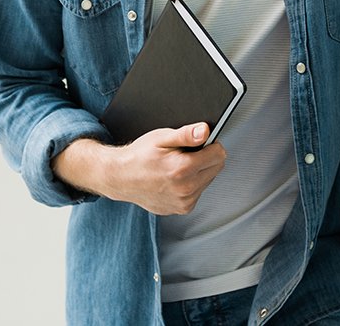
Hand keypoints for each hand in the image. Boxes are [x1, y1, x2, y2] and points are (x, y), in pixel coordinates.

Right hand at [53, 122, 226, 215]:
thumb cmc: (140, 156)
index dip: (211, 145)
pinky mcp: (181, 209)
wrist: (120, 178)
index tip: (199, 143)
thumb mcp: (161, 138)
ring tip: (177, 167)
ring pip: (208, 180)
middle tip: (184, 155)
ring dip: (199, 172)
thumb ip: (186, 134)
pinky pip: (198, 192)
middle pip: (216, 168)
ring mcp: (184, 202)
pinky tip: (175, 179)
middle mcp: (185, 189)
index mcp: (182, 169)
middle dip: (206, 158)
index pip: (219, 155)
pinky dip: (192, 184)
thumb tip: (205, 131)